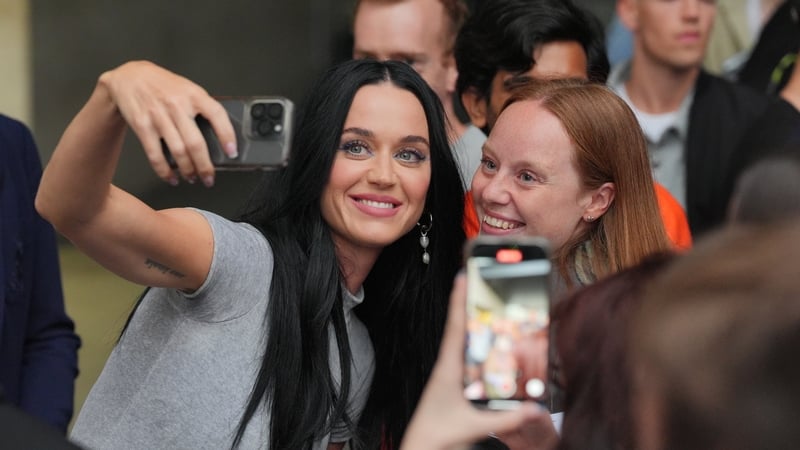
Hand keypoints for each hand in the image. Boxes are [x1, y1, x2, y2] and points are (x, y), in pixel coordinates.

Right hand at [98, 60, 237, 186]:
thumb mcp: (188, 88)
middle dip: (205, 166)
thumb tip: (220, 135)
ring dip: (187, 170)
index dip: (227, 134)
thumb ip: (202, 107)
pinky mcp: (143, 126)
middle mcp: (177, 105)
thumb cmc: (163, 85)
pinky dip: (164, 171)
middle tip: (209, 178)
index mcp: (193, 94)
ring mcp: (159, 116)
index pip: (216, 114)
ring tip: (193, 178)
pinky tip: (171, 177)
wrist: (130, 77)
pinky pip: (155, 155)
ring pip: (178, 151)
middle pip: (196, 142)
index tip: (232, 151)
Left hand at [400, 274, 549, 449]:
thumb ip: (506, 418)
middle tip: (482, 284)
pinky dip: (479, 349)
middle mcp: (447, 368)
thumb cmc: (437, 436)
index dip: (459, 301)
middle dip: (471, 306)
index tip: (462, 276)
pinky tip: (492, 347)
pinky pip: (468, 361)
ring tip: (490, 307)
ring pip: (464, 344)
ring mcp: (449, 377)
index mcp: (447, 370)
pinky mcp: (454, 387)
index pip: (455, 328)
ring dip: (476, 326)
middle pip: (461, 329)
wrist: (420, 449)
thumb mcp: (474, 426)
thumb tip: (535, 409)